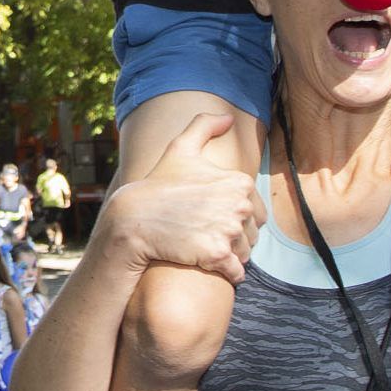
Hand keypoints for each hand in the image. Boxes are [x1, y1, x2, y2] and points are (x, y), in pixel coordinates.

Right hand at [103, 114, 263, 284]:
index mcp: (239, 182)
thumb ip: (205, 126)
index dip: (236, 217)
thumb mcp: (180, 148)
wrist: (134, 218)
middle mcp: (239, 205)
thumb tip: (229, 117)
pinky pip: (237, 272)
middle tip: (208, 235)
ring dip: (232, 256)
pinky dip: (228, 273)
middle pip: (252, 233)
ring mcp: (228, 230)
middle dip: (235, 237)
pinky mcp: (217, 255)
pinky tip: (211, 265)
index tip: (214, 218)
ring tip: (208, 249)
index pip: (256, 211)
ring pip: (246, 253)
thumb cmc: (159, 184)